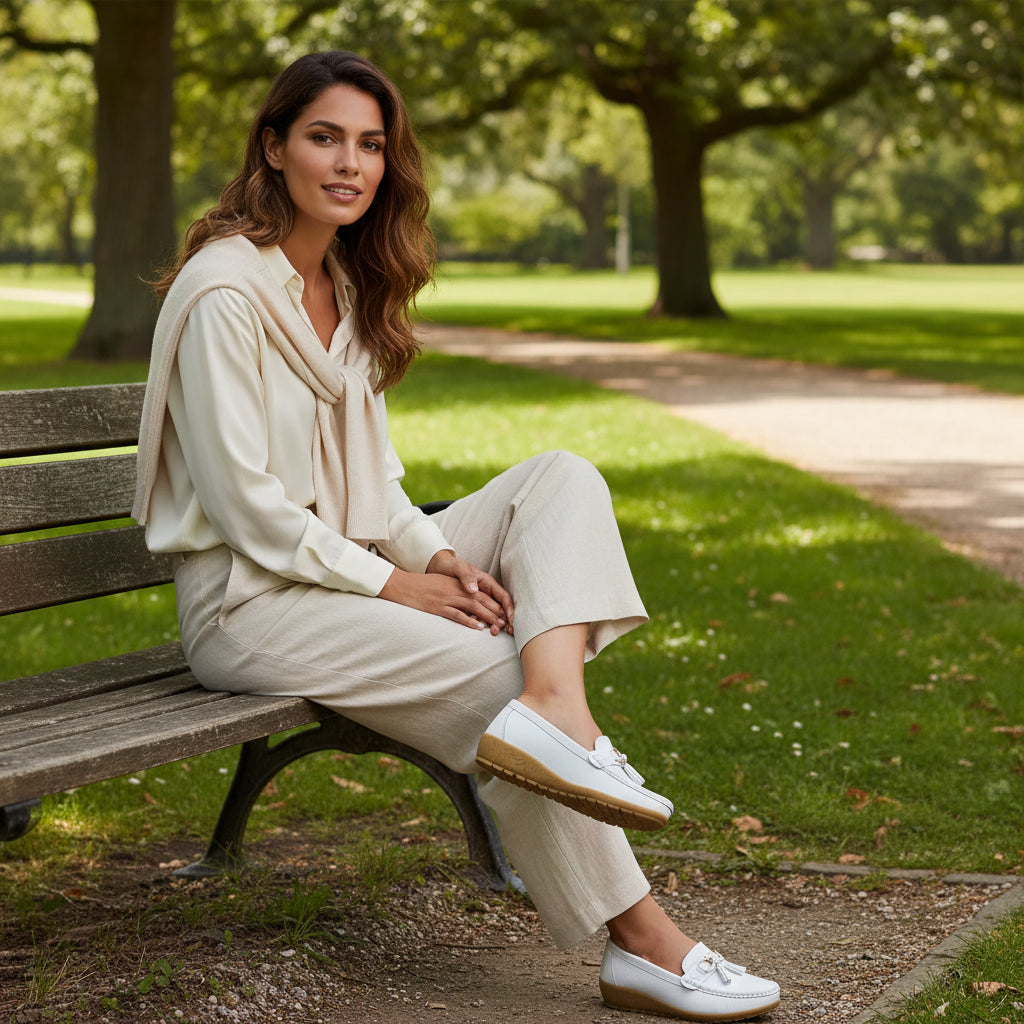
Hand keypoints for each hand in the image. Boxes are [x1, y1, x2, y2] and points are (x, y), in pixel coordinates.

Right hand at [379, 550, 513, 634]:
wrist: (402, 585)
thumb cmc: (421, 587)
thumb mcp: (441, 586)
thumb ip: (456, 593)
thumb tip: (470, 607)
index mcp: (457, 584)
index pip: (480, 593)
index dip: (494, 603)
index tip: (504, 613)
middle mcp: (455, 590)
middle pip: (480, 600)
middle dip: (495, 611)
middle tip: (506, 622)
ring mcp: (446, 598)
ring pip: (472, 607)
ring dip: (487, 616)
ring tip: (498, 625)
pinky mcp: (438, 607)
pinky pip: (456, 614)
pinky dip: (469, 621)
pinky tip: (478, 627)